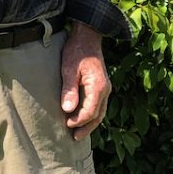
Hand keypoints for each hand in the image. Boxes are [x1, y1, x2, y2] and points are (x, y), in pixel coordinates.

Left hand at [60, 23, 110, 140]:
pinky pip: (98, 105)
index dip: (79, 121)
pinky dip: (91, 115)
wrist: (87, 37)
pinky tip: (82, 119)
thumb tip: (68, 110)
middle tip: (74, 137)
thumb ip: (69, 89)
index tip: (67, 125)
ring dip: (89, 123)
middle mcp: (105, 90)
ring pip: (100, 112)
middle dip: (86, 127)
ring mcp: (105, 88)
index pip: (90, 111)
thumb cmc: (77, 51)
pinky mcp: (101, 86)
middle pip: (97, 115)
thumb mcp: (68, 69)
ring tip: (77, 132)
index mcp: (98, 87)